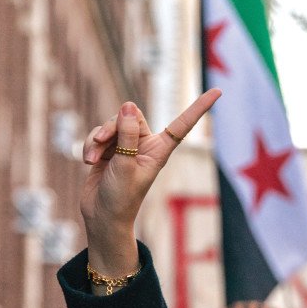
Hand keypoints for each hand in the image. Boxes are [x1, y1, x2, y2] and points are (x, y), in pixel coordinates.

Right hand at [80, 90, 220, 280]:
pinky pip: (99, 134)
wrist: (102, 216)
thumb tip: (128, 106)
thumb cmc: (120, 198)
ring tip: (93, 159)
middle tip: (102, 142)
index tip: (218, 90)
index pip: (183, 124)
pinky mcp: (110, 149)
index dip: (199, 107)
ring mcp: (127, 146)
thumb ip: (127, 135)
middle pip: (131, 116)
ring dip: (98, 138)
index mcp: (159, 150)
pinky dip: (90, 145)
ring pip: (111, 123)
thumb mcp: (124, 165)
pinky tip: (88, 160)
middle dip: (112, 126)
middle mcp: (145, 145)